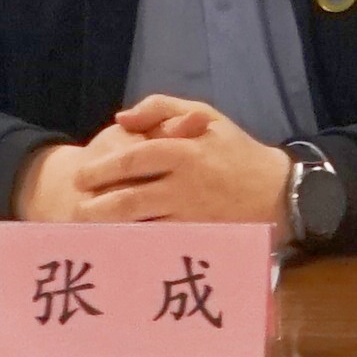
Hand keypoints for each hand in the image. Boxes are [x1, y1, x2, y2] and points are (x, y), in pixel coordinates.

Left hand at [43, 97, 290, 225]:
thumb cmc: (237, 152)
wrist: (280, 193)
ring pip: (141, 226)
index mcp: (185, 150)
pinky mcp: (199, 239)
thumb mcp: (207, 116)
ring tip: (88, 231)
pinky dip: (136, 246)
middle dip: (98, 206)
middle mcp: (185, 185)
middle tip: (77, 209)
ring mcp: (192, 216)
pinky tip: (118, 248)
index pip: (134, 159)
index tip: (81, 176)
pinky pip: (160, 245)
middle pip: (130, 199)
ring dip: (111, 230)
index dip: (103, 168)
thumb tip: (122, 118)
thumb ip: (162, 108)